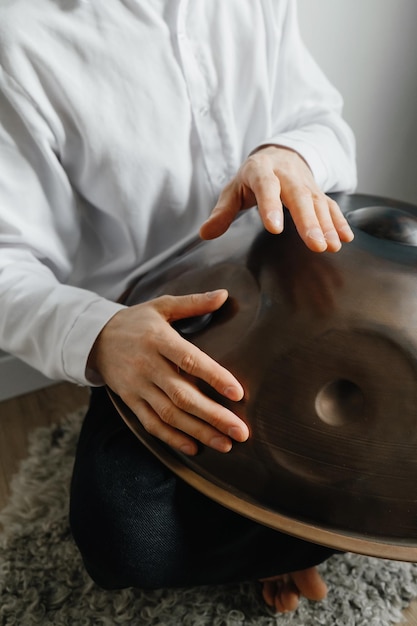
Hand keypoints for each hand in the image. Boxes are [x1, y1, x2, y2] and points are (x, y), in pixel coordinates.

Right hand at [88, 289, 247, 455]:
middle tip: (241, 432)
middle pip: (182, 395)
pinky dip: (172, 438)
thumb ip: (194, 302)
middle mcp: (147, 365)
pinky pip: (151, 423)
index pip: (189, 360)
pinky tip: (195, 448)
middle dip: (214, 416)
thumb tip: (224, 295)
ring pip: (170, 414)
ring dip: (199, 431)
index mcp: (158, 340)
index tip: (238, 393)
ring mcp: (137, 386)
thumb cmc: (136, 321)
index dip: (214, 377)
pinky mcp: (130, 401)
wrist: (94, 338)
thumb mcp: (162, 306)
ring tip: (225, 444)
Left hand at [199, 145, 353, 251]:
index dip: (271, 207)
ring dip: (327, 225)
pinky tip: (345, 238)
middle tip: (315, 245)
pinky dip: (339, 221)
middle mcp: (287, 175)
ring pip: (318, 203)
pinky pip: (331, 205)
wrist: (279, 153)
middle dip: (308, 222)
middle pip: (299, 197)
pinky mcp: (318, 192)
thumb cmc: (252, 176)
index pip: (267, 188)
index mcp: (261, 171)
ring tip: (331, 246)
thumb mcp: (233, 189)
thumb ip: (222, 212)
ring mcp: (305, 184)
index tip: (274, 229)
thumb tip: (205, 233)